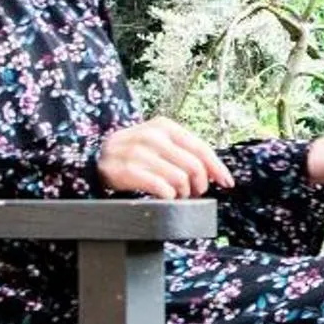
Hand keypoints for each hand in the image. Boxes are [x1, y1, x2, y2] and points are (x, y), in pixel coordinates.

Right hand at [96, 117, 235, 199]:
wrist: (97, 156)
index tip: (226, 182)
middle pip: (194, 166)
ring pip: (180, 179)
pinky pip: (162, 189)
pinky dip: (169, 197)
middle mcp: (153, 136)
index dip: (217, 168)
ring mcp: (139, 153)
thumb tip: (217, 172)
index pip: (201, 148)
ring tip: (178, 196)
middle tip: (194, 193)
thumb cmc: (136, 152)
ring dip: (184, 193)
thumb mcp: (159, 141)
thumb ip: (184, 151)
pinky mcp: (127, 170)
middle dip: (199, 185)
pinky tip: (166, 198)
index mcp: (165, 126)